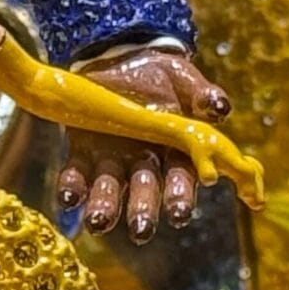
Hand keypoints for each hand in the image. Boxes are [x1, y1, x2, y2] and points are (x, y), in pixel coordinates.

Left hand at [60, 40, 233, 239]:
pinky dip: (72, 188)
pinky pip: (75, 174)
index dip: (180, 197)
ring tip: (98, 223)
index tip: (180, 214)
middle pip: (145, 191)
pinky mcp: (82, 151)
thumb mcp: (184, 80)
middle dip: (143, 212)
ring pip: (109, 189)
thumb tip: (220, 108)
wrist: (123, 59)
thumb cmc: (163, 77)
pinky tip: (68, 199)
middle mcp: (143, 163)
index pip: (181, 179)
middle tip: (140, 231)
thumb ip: (202, 95)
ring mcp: (112, 160)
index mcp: (175, 152)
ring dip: (105, 208)